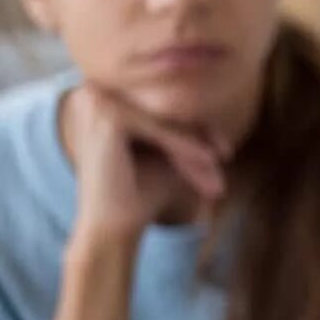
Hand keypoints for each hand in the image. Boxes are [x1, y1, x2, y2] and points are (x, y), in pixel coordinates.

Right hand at [61, 84, 227, 246]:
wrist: (110, 228)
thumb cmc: (140, 191)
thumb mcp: (169, 151)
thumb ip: (187, 126)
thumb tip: (220, 94)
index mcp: (102, 96)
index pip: (159, 107)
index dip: (196, 124)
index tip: (223, 145)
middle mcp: (93, 90)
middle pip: (163, 111)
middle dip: (199, 134)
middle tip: (226, 154)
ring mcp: (97, 102)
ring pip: (164, 120)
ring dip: (194, 143)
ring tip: (219, 163)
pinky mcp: (108, 118)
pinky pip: (159, 129)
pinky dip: (185, 146)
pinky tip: (209, 160)